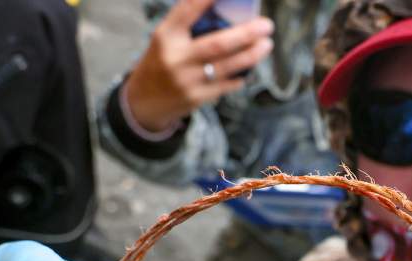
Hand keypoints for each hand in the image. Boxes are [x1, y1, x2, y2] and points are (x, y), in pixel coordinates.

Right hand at [125, 0, 273, 131]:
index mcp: (166, 35)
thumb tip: (228, 8)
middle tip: (267, 25)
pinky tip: (250, 67)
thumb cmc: (163, 60)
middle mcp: (176, 58)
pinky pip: (227, 84)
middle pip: (218, 44)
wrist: (145, 101)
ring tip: (266, 44)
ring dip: (251, 55)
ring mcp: (187, 80)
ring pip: (227, 66)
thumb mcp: (167, 38)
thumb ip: (191, 25)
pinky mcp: (197, 98)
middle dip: (246, 34)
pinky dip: (242, 74)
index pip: (188, 9)